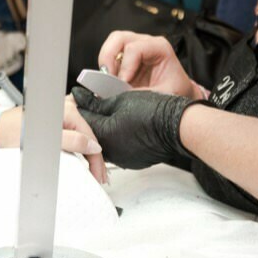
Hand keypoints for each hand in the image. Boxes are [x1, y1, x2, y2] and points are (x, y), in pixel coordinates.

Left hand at [0, 101, 107, 182]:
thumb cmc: (11, 132)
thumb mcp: (45, 140)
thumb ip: (72, 141)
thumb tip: (93, 146)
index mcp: (65, 110)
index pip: (90, 136)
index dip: (96, 159)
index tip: (99, 175)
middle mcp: (63, 109)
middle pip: (87, 136)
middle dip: (95, 157)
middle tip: (99, 176)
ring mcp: (57, 115)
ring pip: (80, 136)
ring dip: (87, 154)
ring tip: (93, 170)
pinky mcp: (51, 122)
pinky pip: (71, 135)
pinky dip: (77, 148)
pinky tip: (81, 157)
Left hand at [72, 86, 194, 170]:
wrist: (179, 126)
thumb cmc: (156, 111)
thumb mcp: (120, 99)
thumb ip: (96, 101)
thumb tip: (80, 97)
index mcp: (105, 136)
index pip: (82, 119)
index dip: (80, 105)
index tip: (79, 97)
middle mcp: (112, 152)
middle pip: (92, 132)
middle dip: (90, 117)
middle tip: (91, 102)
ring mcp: (123, 159)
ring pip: (105, 141)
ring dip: (103, 127)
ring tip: (110, 112)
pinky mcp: (133, 160)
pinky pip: (118, 147)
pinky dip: (117, 136)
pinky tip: (123, 125)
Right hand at [98, 30, 204, 98]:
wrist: (180, 93)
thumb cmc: (176, 92)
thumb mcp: (162, 96)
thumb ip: (141, 95)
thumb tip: (118, 95)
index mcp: (160, 47)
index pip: (134, 49)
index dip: (125, 67)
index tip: (123, 85)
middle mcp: (146, 42)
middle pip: (118, 38)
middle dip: (108, 58)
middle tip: (107, 78)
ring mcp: (135, 46)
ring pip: (111, 43)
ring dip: (106, 61)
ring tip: (108, 80)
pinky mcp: (127, 56)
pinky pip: (110, 55)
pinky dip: (107, 67)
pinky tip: (111, 82)